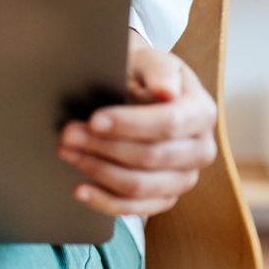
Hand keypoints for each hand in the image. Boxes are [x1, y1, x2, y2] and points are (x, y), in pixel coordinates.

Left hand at [56, 34, 217, 216]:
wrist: (142, 88)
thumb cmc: (144, 72)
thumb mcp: (151, 60)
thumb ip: (159, 70)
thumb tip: (167, 91)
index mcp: (201, 112)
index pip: (168, 123)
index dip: (130, 124)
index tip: (94, 120)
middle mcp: (200, 149)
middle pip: (151, 157)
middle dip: (104, 147)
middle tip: (67, 134)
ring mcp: (185, 177)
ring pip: (141, 186)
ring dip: (98, 171)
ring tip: (66, 152)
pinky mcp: (166, 196)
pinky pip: (137, 209)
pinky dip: (105, 201)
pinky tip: (80, 189)